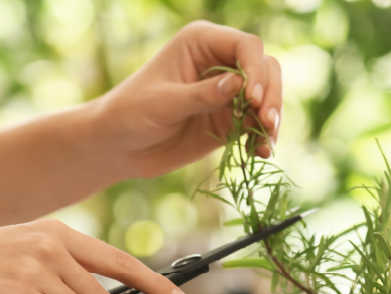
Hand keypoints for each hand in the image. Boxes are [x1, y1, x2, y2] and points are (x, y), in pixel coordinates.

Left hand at [90, 20, 281, 179]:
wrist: (118, 146)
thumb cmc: (130, 114)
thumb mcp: (163, 103)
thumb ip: (200, 95)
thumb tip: (237, 85)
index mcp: (202, 43)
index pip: (245, 47)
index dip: (255, 70)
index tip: (252, 98)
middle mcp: (220, 62)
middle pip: (265, 69)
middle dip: (271, 94)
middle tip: (266, 122)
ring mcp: (226, 92)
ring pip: (267, 97)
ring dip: (272, 118)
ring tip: (267, 141)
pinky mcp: (227, 120)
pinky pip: (255, 125)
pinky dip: (261, 138)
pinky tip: (260, 153)